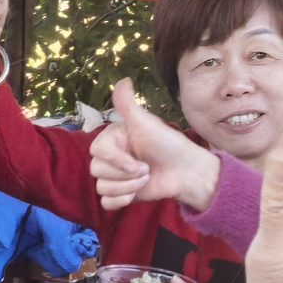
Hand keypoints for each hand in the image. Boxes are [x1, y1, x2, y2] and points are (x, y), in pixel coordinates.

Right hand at [90, 78, 221, 213]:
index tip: (136, 163)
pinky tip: (135, 195)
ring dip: (127, 188)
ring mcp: (115, 177)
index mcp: (113, 139)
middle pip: (97, 170)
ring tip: (146, 180)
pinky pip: (106, 203)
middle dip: (125, 175)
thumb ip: (128, 105)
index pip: (97, 151)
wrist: (186, 171)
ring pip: (102, 188)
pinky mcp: (121, 195)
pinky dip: (120, 201)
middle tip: (146, 171)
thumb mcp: (147, 123)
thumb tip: (123, 80)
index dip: (116, 160)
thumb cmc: (168, 144)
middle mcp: (110, 157)